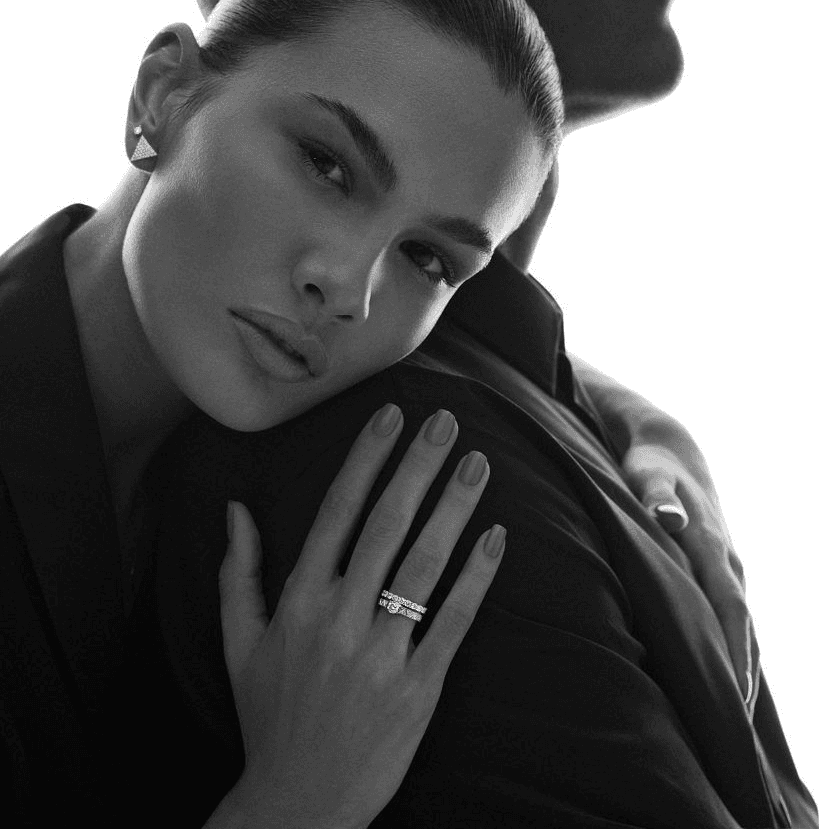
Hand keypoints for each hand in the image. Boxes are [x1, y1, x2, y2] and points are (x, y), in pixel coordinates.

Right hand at [216, 405, 503, 828]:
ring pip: (424, 567)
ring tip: (478, 464)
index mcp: (298, 601)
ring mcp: (381, 655)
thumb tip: (235, 508)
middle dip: (418, 467)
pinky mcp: (418, 690)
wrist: (298, 803)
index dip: (366, 460)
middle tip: (447, 421)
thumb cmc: (268, 714)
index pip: (336, 513)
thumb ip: (237, 571)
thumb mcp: (238, 642)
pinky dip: (477, 579)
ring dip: (454, 510)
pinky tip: (496, 538)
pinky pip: (452, 623)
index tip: (391, 416)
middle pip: (386, 526)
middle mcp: (339, 619)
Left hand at [622, 443, 758, 709]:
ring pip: (741, 625)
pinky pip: (731, 616)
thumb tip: (670, 520)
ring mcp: (726, 566)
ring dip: (741, 668)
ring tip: (733, 722)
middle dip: (741, 676)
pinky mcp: (718, 569)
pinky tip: (726, 678)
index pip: (728, 609)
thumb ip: (656, 495)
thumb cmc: (650, 464)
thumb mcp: (647, 473)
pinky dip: (733, 647)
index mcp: (710, 545)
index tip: (732, 696)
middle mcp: (726, 561)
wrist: (670, 449)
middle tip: (735, 731)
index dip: (732, 652)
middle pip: (741, 627)